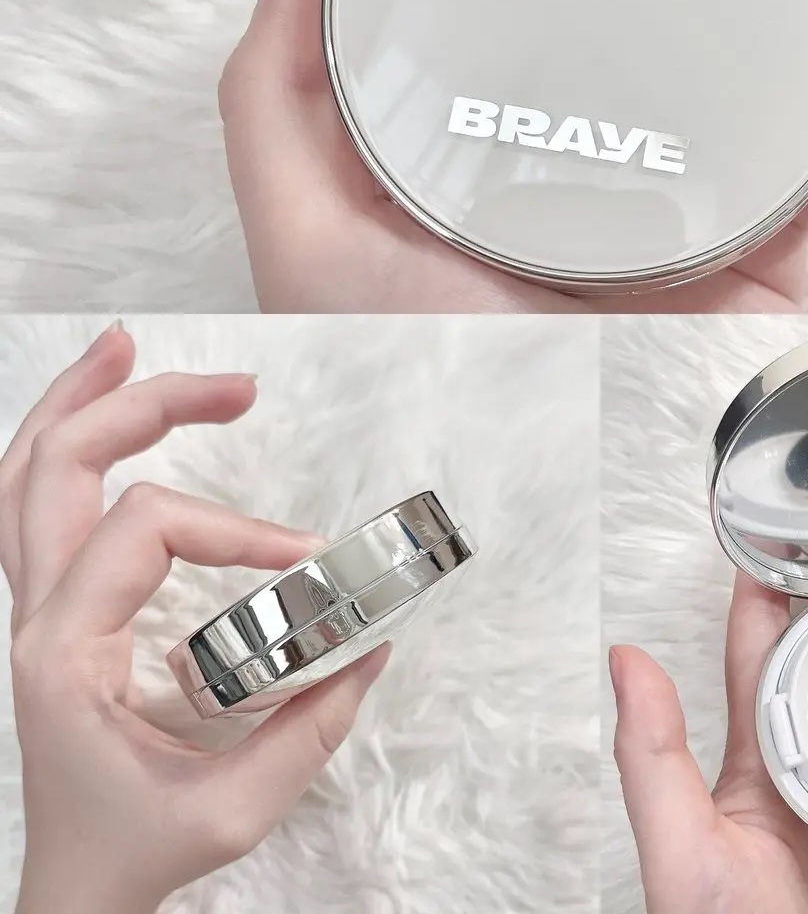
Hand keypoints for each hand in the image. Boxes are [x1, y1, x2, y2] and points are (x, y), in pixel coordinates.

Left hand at [2, 324, 390, 913]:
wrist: (75, 886)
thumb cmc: (136, 849)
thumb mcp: (232, 808)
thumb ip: (312, 727)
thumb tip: (375, 644)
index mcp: (63, 649)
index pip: (149, 527)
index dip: (237, 528)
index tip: (307, 561)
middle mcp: (35, 613)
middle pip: (58, 463)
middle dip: (146, 405)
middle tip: (237, 387)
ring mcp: (34, 604)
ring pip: (22, 472)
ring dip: (76, 401)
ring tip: (125, 345)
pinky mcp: (54, 604)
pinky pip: (33, 502)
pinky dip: (62, 442)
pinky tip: (100, 407)